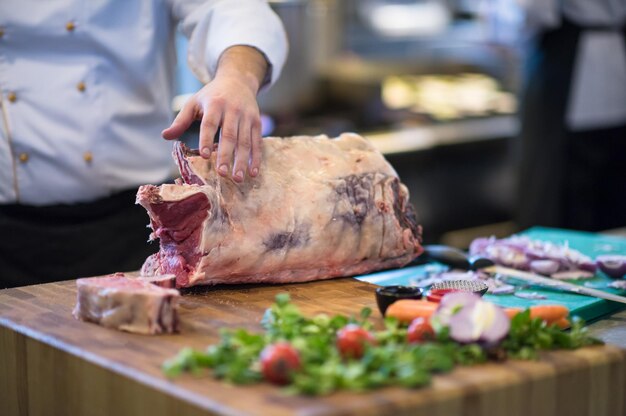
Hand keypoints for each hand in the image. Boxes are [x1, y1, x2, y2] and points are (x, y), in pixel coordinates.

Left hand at [162, 46, 267, 182]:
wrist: (238, 81)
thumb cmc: (212, 96)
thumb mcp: (194, 102)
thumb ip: (181, 120)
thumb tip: (165, 136)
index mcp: (215, 105)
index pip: (210, 124)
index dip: (207, 139)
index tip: (205, 156)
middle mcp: (232, 110)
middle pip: (230, 135)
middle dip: (226, 155)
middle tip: (222, 174)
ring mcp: (247, 117)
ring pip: (245, 141)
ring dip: (242, 161)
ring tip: (238, 178)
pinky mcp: (256, 123)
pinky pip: (257, 143)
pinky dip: (256, 159)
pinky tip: (253, 173)